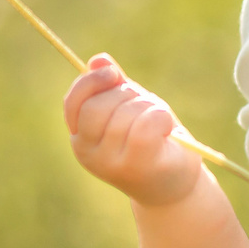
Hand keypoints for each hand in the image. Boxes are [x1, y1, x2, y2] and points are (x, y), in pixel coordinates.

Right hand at [64, 56, 202, 208]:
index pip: (74, 103)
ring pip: (125, 113)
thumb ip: (114, 88)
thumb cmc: (153, 144)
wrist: (174, 187)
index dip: (91, 82)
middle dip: (127, 95)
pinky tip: (167, 127)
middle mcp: (88, 154)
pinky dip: (160, 117)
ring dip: (149, 106)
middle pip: (99, 106)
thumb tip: (99, 59)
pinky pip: (145, 126)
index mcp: (80, 138)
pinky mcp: (135, 167)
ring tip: (161, 122)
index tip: (113, 72)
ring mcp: (109, 164)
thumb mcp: (131, 111)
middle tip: (147, 104)